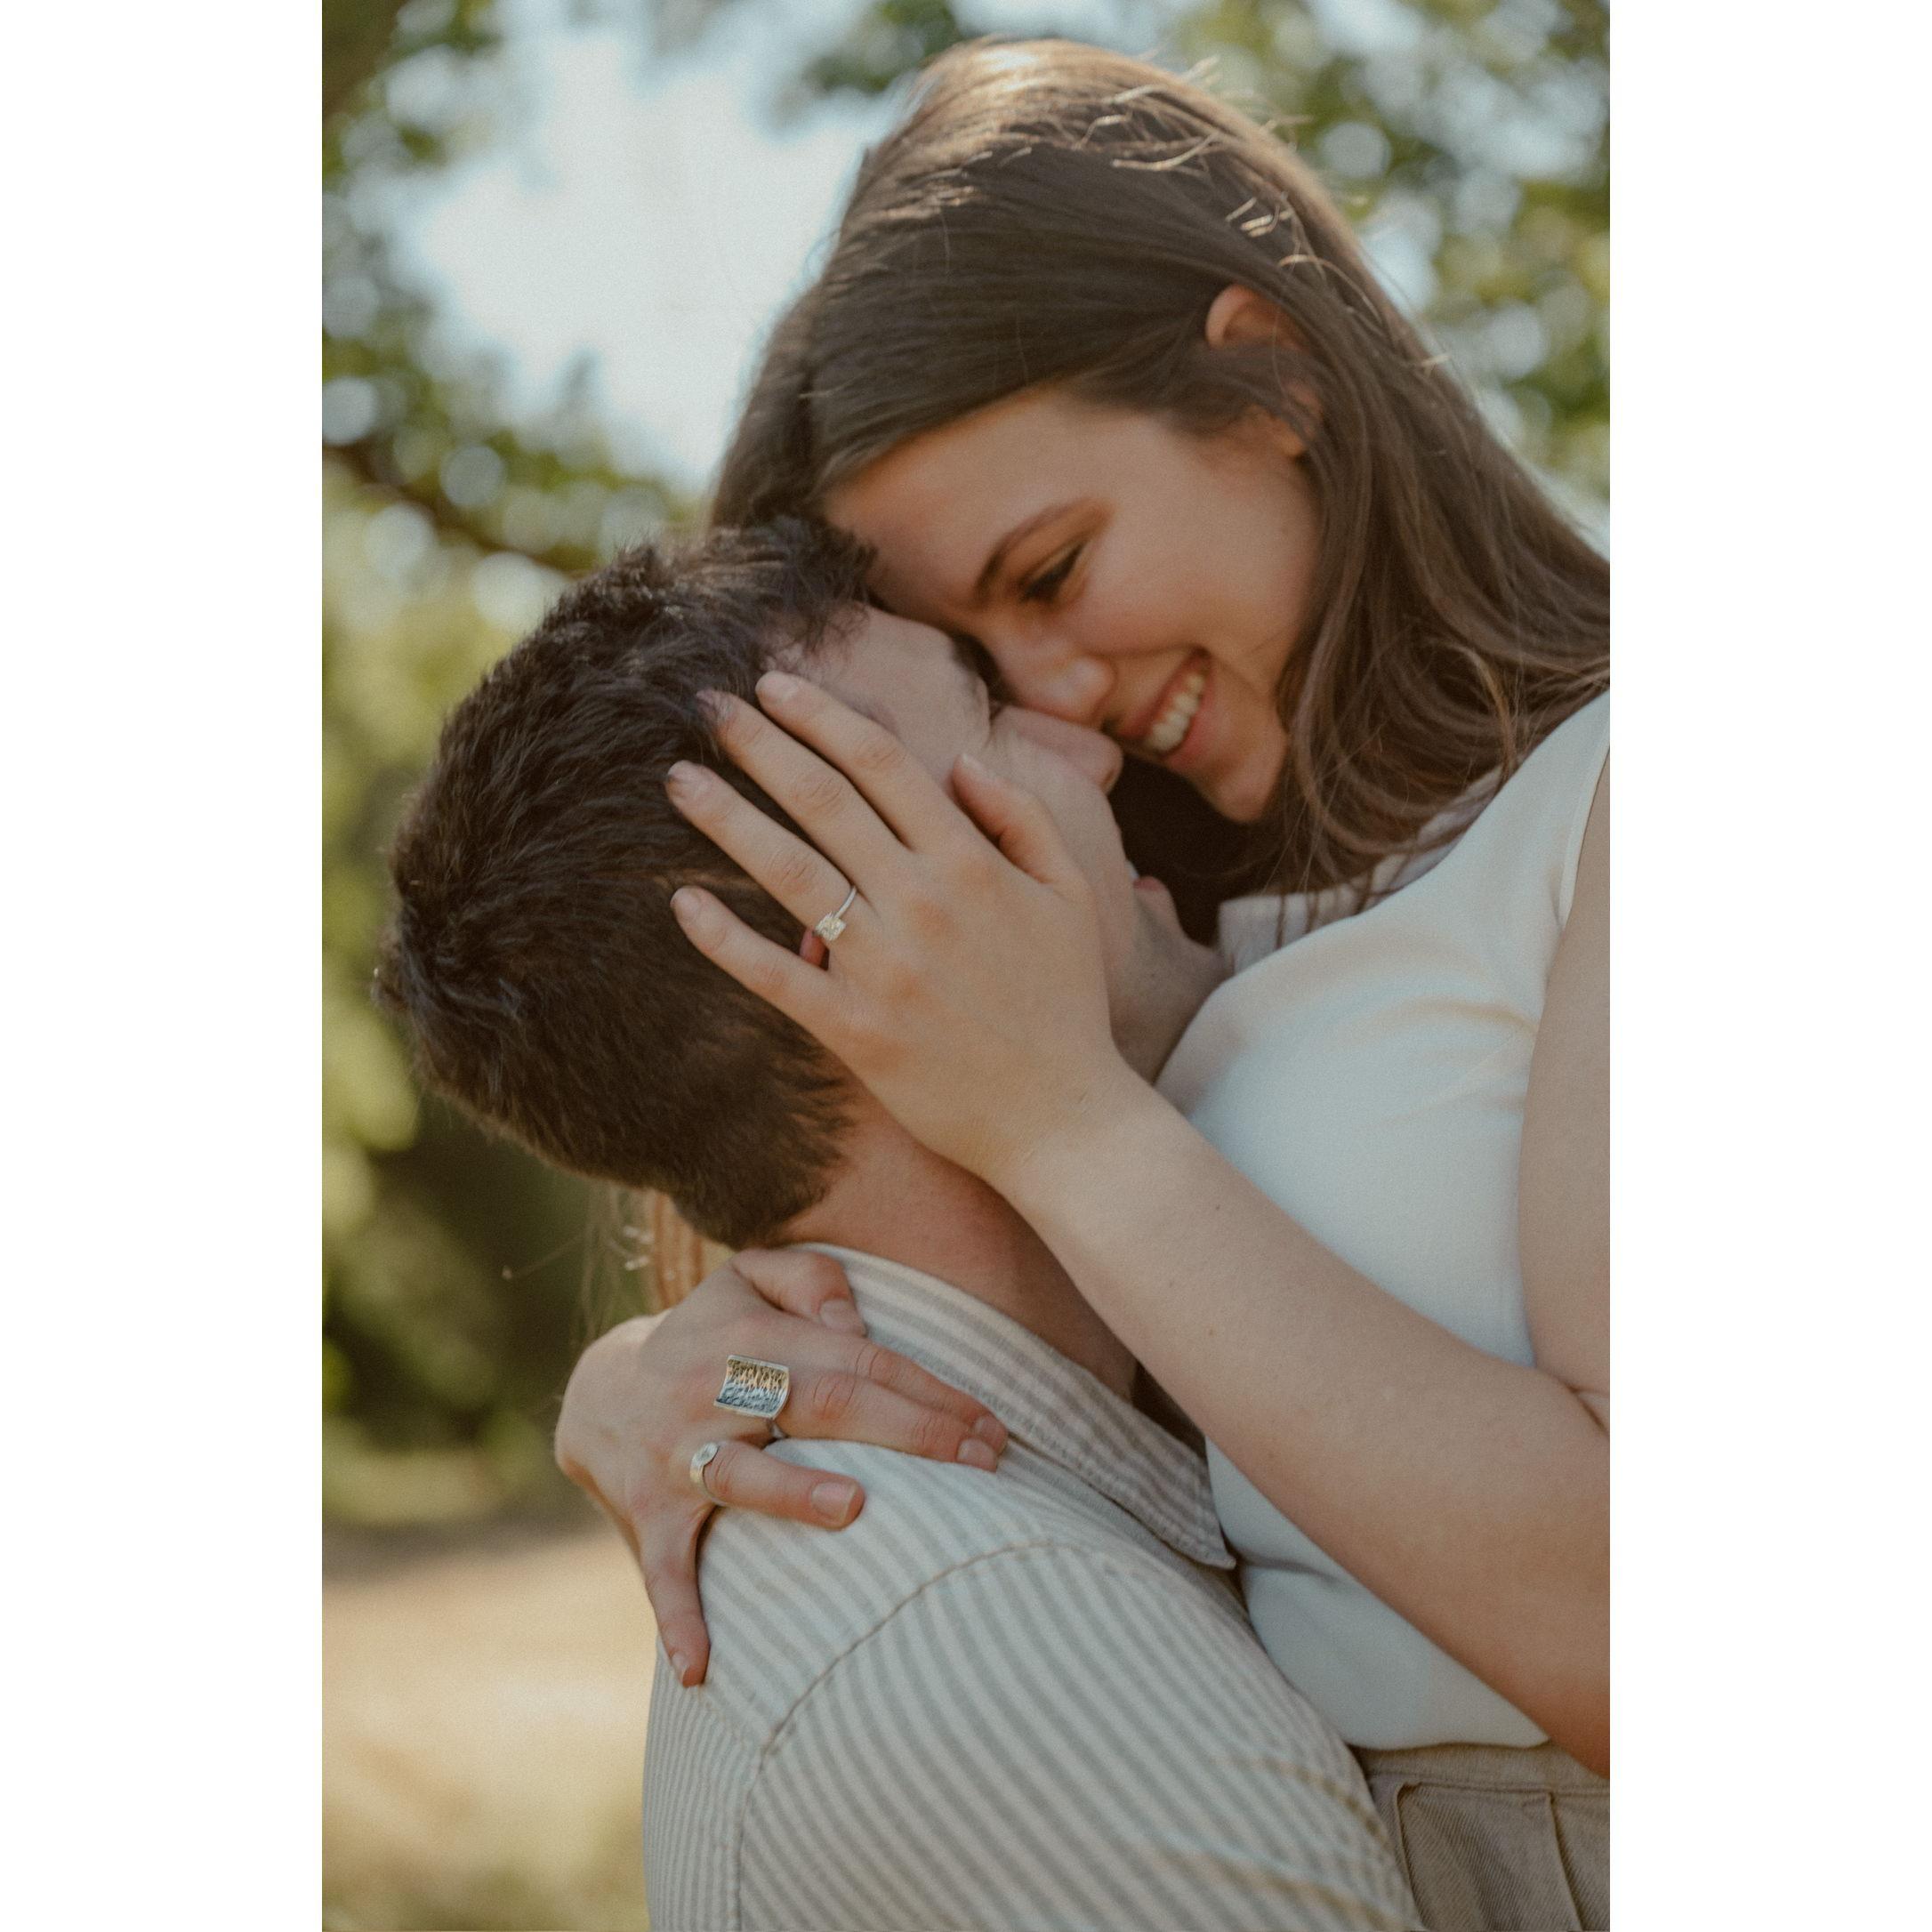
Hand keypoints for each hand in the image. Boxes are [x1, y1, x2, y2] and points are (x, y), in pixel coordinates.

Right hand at [553, 1246, 1006, 1685]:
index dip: (928, 1390)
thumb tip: (855, 1320)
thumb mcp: (747, 1281)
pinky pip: (663, 1569)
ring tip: (853, 1508)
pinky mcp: (649, 1514)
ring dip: (794, 1494)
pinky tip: (699, 1665)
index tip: (992, 1427)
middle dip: (908, 1431)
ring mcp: (679, 1455)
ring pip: (740, 1473)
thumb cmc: (708, 1336)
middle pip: (821, 1403)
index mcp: (751, 1335)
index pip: (857, 1358)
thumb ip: (809, 1280)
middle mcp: (715, 1389)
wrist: (597, 1392)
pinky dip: (678, 1615)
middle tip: (981, 1462)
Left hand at [664, 673, 1140, 1189]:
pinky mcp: (856, 1030)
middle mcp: (921, 902)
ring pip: (789, 872)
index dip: (822, 715)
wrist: (1062, 1117)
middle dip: (759, 744)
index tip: (774, 684)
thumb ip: (1023, 816)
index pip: (881, 764)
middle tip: (707, 704)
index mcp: (971, 862)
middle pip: (823, 801)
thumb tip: (962, 759)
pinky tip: (683, 902)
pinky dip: (725, 938)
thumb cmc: (1067, 1005)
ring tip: (679, 779)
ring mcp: (884, 967)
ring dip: (727, 817)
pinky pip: (776, 976)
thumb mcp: (1070, 895)